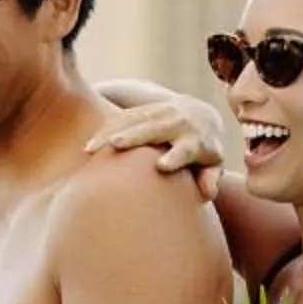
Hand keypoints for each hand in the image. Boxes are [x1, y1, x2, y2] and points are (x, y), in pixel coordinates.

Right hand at [86, 89, 229, 200]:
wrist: (199, 114)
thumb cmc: (204, 151)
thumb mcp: (212, 164)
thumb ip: (210, 178)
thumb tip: (207, 194)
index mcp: (196, 141)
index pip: (187, 149)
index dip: (176, 156)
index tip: (162, 166)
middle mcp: (178, 123)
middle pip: (156, 129)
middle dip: (136, 135)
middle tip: (115, 145)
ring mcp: (160, 112)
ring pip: (134, 120)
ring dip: (112, 131)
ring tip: (92, 148)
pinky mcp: (144, 109)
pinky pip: (122, 117)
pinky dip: (105, 128)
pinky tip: (89, 144)